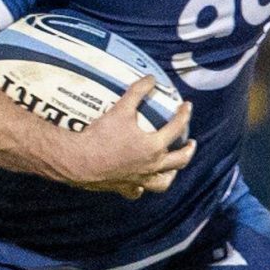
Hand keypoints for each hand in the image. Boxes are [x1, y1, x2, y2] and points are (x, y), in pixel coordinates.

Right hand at [55, 76, 196, 199]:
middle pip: (179, 160)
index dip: (184, 115)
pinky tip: (139, 184)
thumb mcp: (121, 109)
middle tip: (191, 143)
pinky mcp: (123, 187)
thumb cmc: (101, 136)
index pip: (176, 128)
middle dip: (187, 151)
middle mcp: (151, 166)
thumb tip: (150, 78)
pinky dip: (141, 188)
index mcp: (154, 146)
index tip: (187, 106)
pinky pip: (136, 191)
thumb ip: (137, 92)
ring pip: (162, 182)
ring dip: (170, 174)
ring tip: (172, 168)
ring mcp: (138, 179)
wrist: (79, 161)